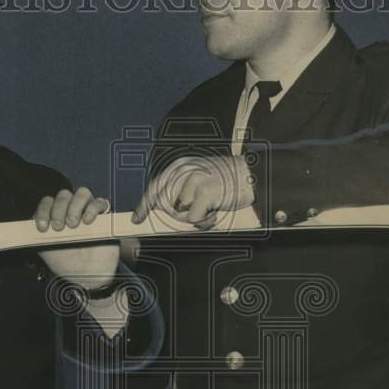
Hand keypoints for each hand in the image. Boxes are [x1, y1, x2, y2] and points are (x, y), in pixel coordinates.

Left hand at [35, 187, 118, 290]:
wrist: (88, 276)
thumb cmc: (67, 264)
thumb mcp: (46, 251)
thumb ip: (37, 237)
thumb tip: (28, 226)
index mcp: (55, 217)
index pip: (47, 202)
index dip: (43, 211)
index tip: (43, 227)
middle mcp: (71, 211)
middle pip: (64, 195)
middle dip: (59, 209)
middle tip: (59, 228)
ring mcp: (88, 212)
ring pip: (82, 193)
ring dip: (75, 205)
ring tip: (74, 224)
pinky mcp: (104, 216)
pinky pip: (99, 202)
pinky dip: (92, 208)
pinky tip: (88, 221)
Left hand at [132, 153, 254, 226]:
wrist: (251, 176)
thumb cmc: (226, 181)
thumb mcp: (198, 178)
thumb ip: (180, 190)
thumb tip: (162, 209)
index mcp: (180, 166)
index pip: (155, 187)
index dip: (144, 204)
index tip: (137, 218)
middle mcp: (184, 171)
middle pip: (166, 206)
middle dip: (179, 217)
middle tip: (200, 213)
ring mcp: (193, 181)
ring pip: (179, 214)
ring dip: (194, 219)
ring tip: (209, 210)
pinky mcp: (204, 193)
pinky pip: (193, 219)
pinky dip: (204, 222)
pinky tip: (214, 214)